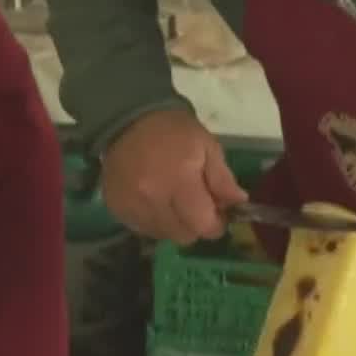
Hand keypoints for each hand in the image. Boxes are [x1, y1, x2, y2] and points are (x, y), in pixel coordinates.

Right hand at [99, 108, 245, 244]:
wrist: (128, 120)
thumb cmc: (174, 131)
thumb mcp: (207, 146)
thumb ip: (222, 178)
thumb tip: (238, 203)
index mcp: (180, 180)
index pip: (203, 225)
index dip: (215, 224)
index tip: (218, 214)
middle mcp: (153, 198)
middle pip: (183, 236)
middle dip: (195, 225)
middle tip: (196, 206)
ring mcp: (132, 206)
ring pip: (163, 236)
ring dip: (174, 225)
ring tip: (173, 201)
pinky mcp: (117, 208)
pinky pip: (142, 229)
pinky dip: (153, 221)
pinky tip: (155, 201)